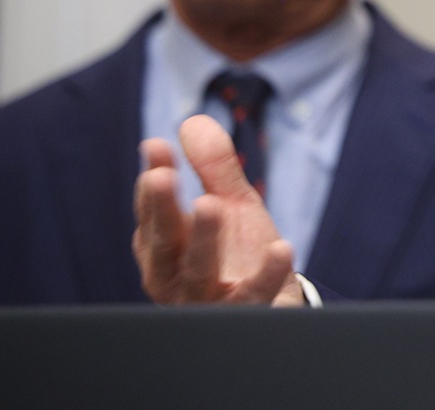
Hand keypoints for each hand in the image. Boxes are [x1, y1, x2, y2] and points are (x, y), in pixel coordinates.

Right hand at [133, 114, 304, 305]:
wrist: (272, 302)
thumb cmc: (239, 253)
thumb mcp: (231, 204)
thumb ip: (214, 168)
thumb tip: (193, 122)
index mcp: (166, 248)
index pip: (152, 213)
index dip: (152, 183)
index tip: (154, 147)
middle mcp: (176, 278)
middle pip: (164, 244)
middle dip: (161, 210)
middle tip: (162, 177)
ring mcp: (208, 299)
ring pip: (198, 272)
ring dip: (203, 238)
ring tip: (210, 204)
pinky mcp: (245, 313)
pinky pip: (254, 295)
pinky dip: (266, 274)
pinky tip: (282, 248)